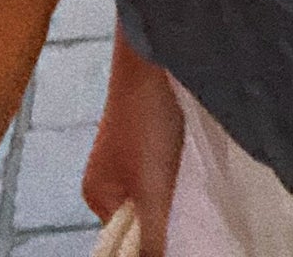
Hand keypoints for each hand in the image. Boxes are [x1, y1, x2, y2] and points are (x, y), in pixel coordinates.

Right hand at [82, 39, 183, 239]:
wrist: (155, 55)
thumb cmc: (146, 122)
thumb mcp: (151, 189)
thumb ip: (151, 237)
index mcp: (97, 194)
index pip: (124, 238)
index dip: (150, 243)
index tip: (182, 236)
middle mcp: (107, 176)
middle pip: (140, 215)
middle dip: (165, 218)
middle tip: (192, 215)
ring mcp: (127, 154)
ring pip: (155, 191)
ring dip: (174, 195)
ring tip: (194, 191)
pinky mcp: (147, 135)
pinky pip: (163, 169)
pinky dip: (178, 173)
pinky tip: (195, 168)